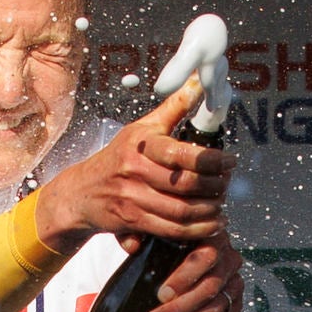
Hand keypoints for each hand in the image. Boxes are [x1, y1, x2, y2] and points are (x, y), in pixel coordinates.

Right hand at [34, 84, 229, 248]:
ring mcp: (133, 198)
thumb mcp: (142, 128)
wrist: (81, 191)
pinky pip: (172, 230)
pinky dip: (197, 230)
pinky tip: (212, 224)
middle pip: (185, 184)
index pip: (180, 153)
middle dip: (214, 187)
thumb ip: (174, 107)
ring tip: (222, 206)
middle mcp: (135, 170)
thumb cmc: (118, 157)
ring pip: (181, 210)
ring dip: (209, 211)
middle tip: (228, 184)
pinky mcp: (133, 221)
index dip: (211, 160)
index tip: (230, 160)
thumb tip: (199, 81)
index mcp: (141, 144)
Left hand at [139, 230, 243, 311]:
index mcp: (212, 237)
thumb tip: (130, 245)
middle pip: (209, 288)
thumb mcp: (156, 235)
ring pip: (215, 310)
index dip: (184, 277)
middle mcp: (229, 260)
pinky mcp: (236, 306)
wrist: (191, 260)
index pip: (204, 257)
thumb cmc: (170, 245)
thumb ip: (142, 234)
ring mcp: (235, 284)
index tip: (161, 295)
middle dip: (178, 310)